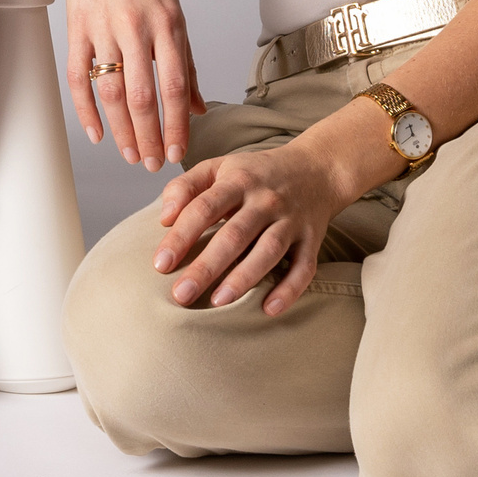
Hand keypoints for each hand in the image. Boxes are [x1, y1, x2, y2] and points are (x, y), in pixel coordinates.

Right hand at [54, 0, 203, 166]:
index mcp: (168, 24)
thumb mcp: (175, 10)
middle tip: (150, 164)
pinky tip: (96, 132)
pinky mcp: (77, 26)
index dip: (176, 125)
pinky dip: (85, 109)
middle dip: (148, 137)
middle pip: (142, 96)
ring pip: (111, 92)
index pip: (175, 86)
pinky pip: (79, 76)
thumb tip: (198, 107)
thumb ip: (185, 60)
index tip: (177, 153)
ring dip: (120, 129)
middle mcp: (137, 27)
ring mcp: (104, 28)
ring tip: (128, 154)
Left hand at [153, 130, 355, 313]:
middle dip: (206, 267)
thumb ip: (186, 187)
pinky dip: (289, 289)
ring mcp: (291, 220)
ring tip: (217, 302)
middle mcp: (265, 200)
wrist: (317, 168)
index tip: (160, 264)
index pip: (204, 208)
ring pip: (268, 251)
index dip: (181, 236)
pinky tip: (268, 309)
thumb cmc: (256, 173)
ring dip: (243, 278)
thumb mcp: (219, 167)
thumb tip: (163, 218)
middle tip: (181, 294)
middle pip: (234, 235)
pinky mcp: (312, 239)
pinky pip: (304, 267)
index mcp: (238, 181)